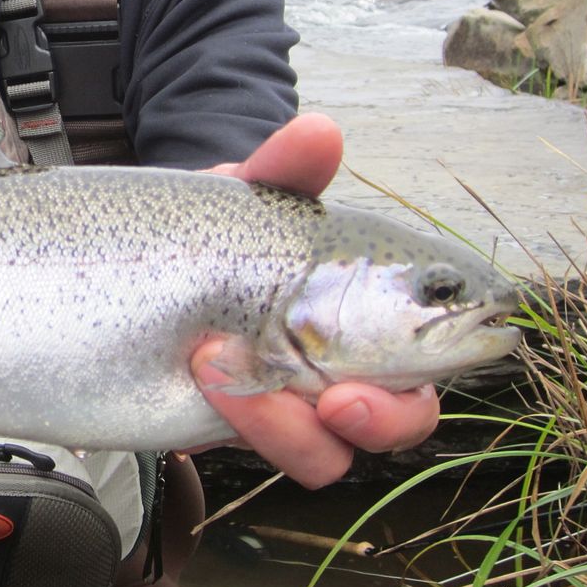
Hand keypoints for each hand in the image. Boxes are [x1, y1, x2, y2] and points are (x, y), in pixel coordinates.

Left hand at [191, 113, 441, 487]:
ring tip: (221, 365)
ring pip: (325, 455)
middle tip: (335, 399)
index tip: (421, 339)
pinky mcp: (236, 426)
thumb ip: (285, 169)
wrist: (142, 255)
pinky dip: (237, 425)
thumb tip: (320, 131)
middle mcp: (344, 366)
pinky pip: (255, 451)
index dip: (444, 357)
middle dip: (380, 420)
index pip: (436, 350)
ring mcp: (290, 403)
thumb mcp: (249, 193)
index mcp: (372, 311)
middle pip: (401, 421)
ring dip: (285, 427)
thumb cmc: (224, 225)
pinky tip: (201, 377)